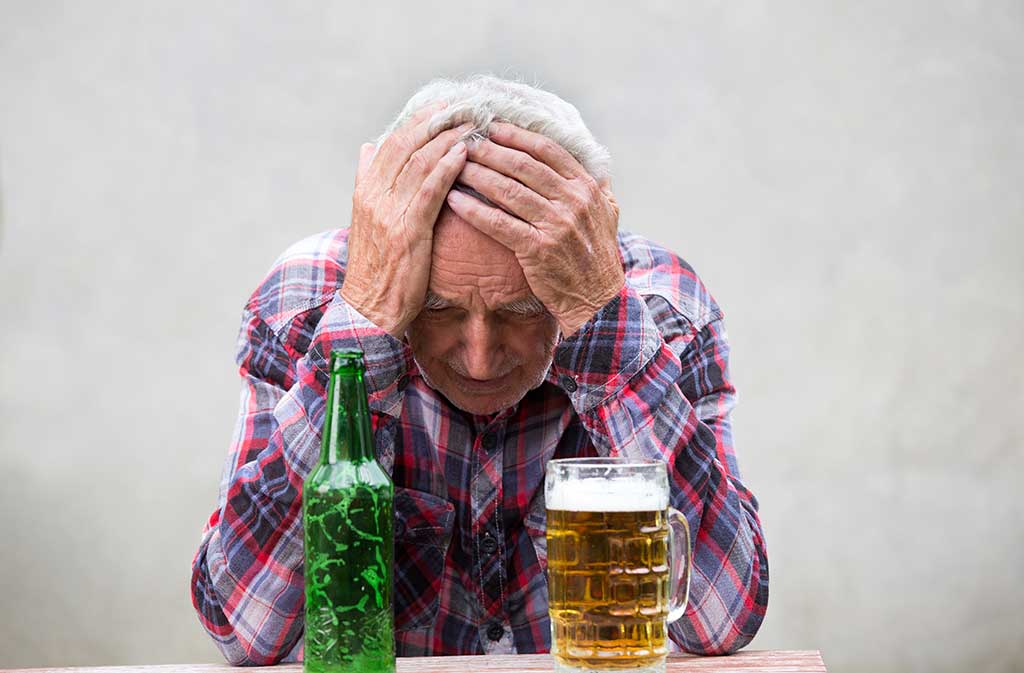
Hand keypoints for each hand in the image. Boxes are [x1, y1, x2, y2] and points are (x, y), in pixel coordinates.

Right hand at [341, 103, 470, 336]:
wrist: (368, 308)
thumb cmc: (377, 267)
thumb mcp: (368, 220)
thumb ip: (369, 182)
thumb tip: (369, 148)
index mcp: (366, 189)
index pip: (394, 141)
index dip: (420, 120)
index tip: (445, 104)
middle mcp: (374, 194)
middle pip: (407, 143)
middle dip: (438, 120)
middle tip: (466, 104)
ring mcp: (388, 212)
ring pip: (420, 161)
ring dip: (449, 137)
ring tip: (474, 122)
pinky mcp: (406, 231)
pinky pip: (429, 190)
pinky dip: (448, 167)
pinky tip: (465, 153)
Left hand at [445, 122, 624, 335]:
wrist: (599, 299)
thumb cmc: (598, 256)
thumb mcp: (609, 213)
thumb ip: (598, 186)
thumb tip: (589, 162)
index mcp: (587, 187)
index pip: (548, 150)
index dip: (517, 135)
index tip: (493, 126)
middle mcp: (573, 201)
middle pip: (523, 165)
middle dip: (491, 150)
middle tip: (465, 140)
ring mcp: (556, 225)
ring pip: (508, 190)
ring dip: (478, 174)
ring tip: (455, 164)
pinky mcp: (537, 249)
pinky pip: (499, 223)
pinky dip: (474, 210)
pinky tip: (454, 199)